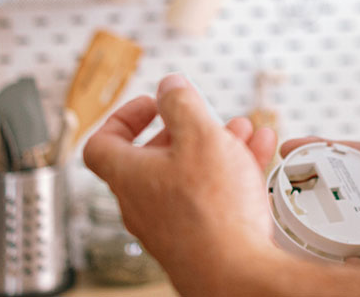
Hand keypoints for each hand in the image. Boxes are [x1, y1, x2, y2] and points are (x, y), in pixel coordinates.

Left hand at [84, 74, 284, 293]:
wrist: (236, 273)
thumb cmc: (211, 212)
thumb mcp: (199, 135)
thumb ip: (181, 103)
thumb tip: (168, 86)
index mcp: (129, 175)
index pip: (102, 142)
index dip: (123, 117)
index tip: (152, 105)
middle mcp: (143, 202)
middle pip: (153, 156)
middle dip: (186, 128)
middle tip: (205, 118)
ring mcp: (170, 222)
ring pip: (188, 173)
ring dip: (215, 146)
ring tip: (242, 131)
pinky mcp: (197, 236)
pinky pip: (209, 195)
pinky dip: (229, 171)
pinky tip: (257, 154)